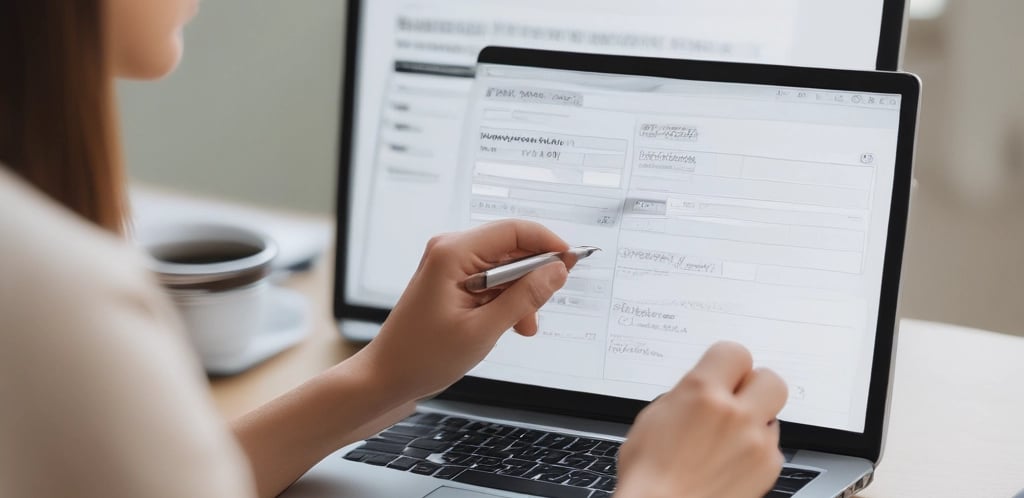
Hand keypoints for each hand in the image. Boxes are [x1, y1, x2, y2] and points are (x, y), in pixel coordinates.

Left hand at [354, 220, 571, 401]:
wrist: (387, 377)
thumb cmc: (423, 356)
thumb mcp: (484, 330)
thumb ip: (525, 297)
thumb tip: (557, 271)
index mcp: (453, 252)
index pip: (514, 230)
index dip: (548, 244)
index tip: (572, 263)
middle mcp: (450, 250)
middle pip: (512, 248)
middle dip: (533, 278)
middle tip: (541, 310)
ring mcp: (449, 264)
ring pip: (505, 267)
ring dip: (520, 295)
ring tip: (523, 327)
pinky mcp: (451, 280)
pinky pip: (491, 280)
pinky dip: (505, 300)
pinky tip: (509, 325)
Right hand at [615, 342, 787, 497]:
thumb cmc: (649, 475)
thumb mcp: (653, 417)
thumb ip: (686, 395)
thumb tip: (700, 387)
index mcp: (701, 393)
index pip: (735, 352)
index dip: (727, 363)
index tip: (722, 372)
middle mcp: (735, 414)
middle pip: (770, 378)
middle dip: (754, 386)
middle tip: (737, 399)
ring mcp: (756, 443)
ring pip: (771, 415)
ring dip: (754, 421)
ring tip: (727, 439)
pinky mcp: (768, 469)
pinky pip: (771, 447)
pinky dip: (756, 451)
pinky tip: (731, 461)